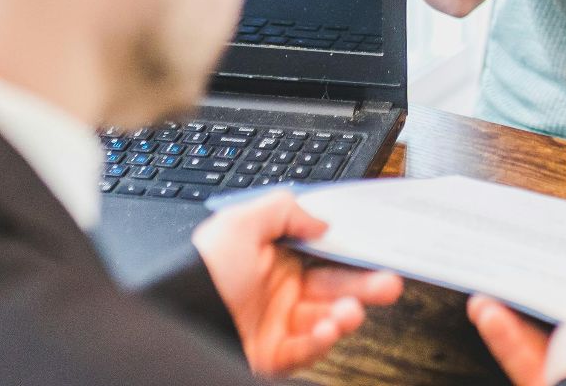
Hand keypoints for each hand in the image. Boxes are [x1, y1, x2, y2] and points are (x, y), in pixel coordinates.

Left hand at [192, 190, 402, 377]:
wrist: (176, 316)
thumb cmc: (199, 270)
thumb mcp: (238, 223)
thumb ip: (284, 210)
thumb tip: (321, 220)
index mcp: (272, 257)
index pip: (324, 254)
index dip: (351, 254)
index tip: (376, 251)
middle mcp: (278, 290)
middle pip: (334, 287)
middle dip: (364, 285)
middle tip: (389, 282)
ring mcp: (277, 324)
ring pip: (327, 319)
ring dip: (346, 314)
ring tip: (352, 311)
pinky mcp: (273, 355)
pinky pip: (307, 349)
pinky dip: (322, 340)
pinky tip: (327, 328)